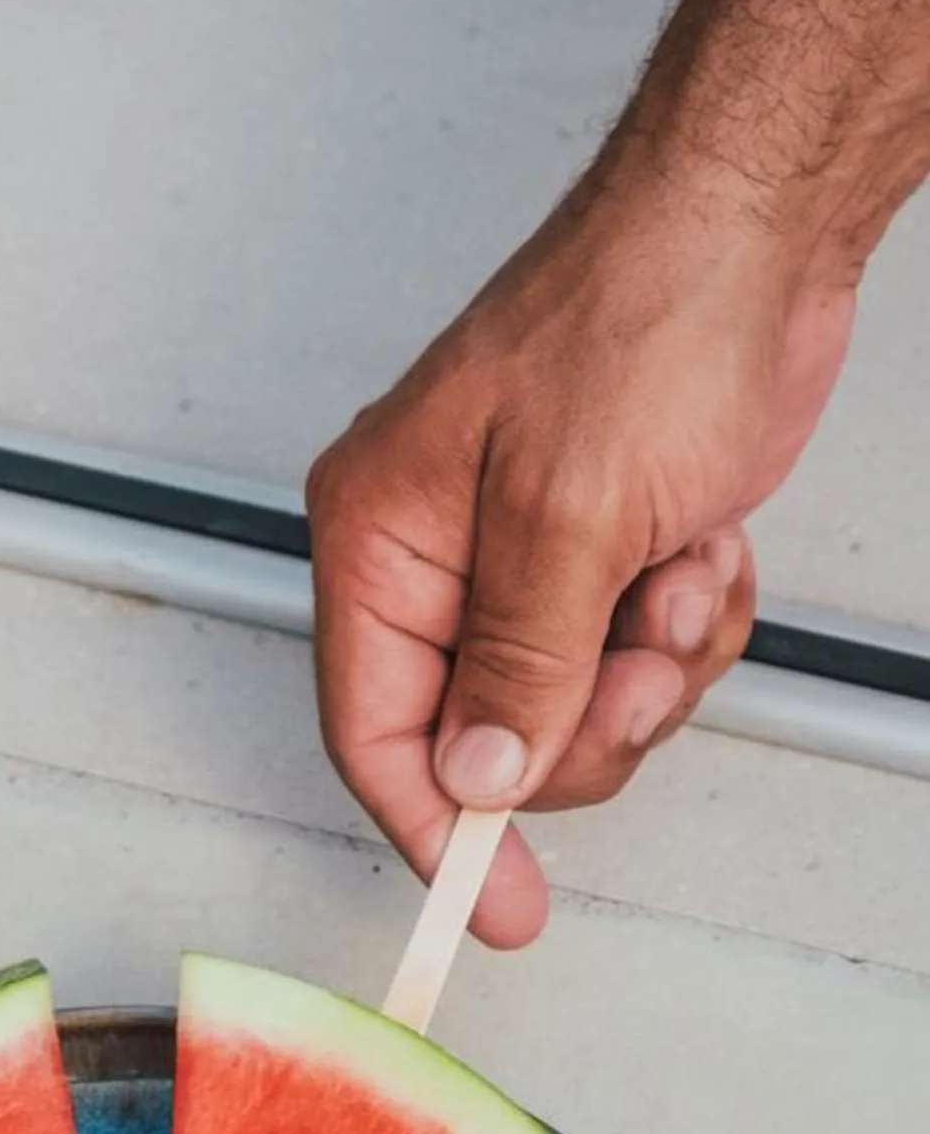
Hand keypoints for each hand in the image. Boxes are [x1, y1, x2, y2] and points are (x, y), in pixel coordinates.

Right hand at [306, 159, 855, 943]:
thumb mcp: (570, 517)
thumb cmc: (645, 314)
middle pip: (486, 740)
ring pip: (572, 711)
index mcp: (380, 538)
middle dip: (586, 723)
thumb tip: (480, 778)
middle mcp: (434, 558)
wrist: (757, 227)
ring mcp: (519, 559)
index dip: (438, 832)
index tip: (495, 906)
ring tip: (679, 573)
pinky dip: (687, 627)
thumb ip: (518, 666)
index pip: (376, 732)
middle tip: (642, 661)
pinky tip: (702, 551)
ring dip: (652, 668)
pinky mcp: (598, 554)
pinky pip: (633, 660)